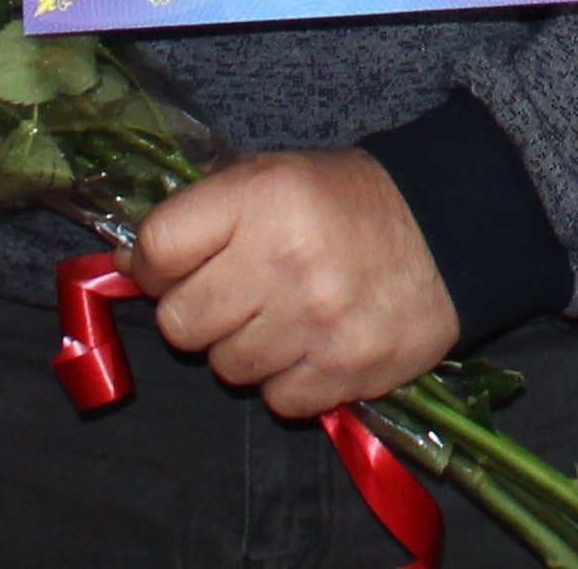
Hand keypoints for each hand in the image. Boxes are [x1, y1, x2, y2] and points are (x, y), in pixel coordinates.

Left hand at [125, 148, 459, 416]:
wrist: (448, 229)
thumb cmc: (343, 202)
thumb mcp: (271, 177)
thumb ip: (201, 215)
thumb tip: (130, 266)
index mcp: (261, 197)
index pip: (158, 248)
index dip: (154, 265)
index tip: (174, 266)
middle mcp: (285, 258)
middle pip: (181, 322)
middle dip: (199, 312)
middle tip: (236, 295)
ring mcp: (317, 320)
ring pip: (226, 367)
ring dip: (245, 349)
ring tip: (283, 316)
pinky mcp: (347, 370)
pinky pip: (277, 400)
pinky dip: (287, 381)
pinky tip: (312, 344)